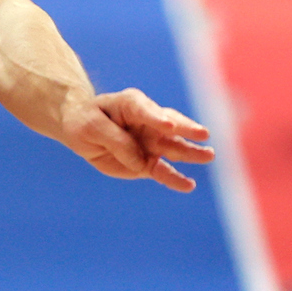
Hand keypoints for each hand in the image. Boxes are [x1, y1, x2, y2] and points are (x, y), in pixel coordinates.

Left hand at [67, 88, 214, 191]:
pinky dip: (175, 179)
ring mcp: (150, 142)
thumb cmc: (86, 120)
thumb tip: (140, 161)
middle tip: (203, 134)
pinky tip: (188, 185)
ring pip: (173, 148)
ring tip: (208, 155)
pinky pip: (163, 171)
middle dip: (186, 130)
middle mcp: (148, 122)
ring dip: (190, 153)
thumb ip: (115, 140)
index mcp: (132, 105)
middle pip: (170, 126)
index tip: (169, 126)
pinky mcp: (147, 162)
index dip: (157, 118)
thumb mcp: (91, 126)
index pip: (146, 110)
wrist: (83, 129)